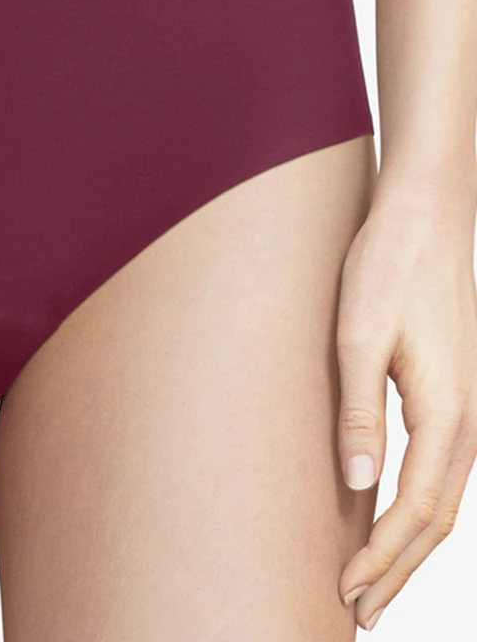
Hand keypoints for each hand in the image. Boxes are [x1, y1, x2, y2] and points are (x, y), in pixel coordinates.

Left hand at [335, 176, 476, 632]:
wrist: (427, 210)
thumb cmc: (389, 264)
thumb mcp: (359, 333)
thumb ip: (360, 409)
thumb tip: (356, 485)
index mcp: (447, 412)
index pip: (417, 512)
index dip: (382, 559)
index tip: (346, 594)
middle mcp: (468, 418)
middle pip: (438, 518)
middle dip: (398, 568)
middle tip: (356, 610)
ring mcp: (466, 403)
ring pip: (444, 496)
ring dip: (409, 542)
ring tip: (372, 576)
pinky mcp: (454, 387)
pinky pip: (442, 466)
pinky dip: (417, 503)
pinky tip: (390, 507)